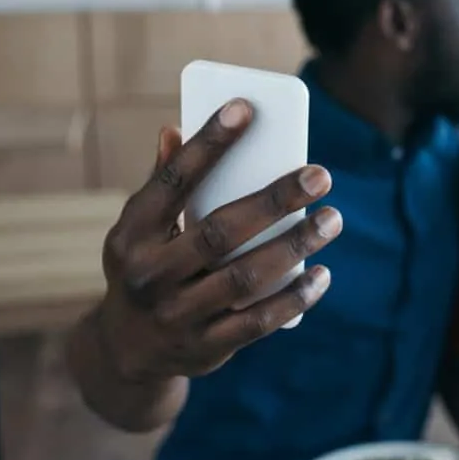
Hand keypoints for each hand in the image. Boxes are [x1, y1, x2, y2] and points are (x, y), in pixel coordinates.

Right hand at [96, 99, 340, 383]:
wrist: (126, 351)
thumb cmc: (146, 267)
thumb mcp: (140, 229)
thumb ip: (162, 183)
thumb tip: (175, 128)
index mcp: (132, 234)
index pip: (174, 181)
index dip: (209, 143)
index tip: (246, 108)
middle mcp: (150, 276)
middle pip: (220, 232)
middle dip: (275, 200)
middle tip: (320, 176)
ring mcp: (176, 315)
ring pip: (246, 277)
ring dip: (295, 246)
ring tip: (332, 220)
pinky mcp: (205, 347)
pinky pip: (258, 322)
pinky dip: (294, 298)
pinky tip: (323, 275)